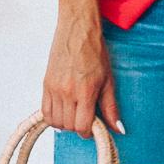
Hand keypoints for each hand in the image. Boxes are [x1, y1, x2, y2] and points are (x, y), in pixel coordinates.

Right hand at [42, 4, 122, 139]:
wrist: (78, 30)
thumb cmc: (95, 52)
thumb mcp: (108, 81)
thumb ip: (111, 108)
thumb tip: (118, 129)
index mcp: (85, 92)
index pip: (82, 126)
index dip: (88, 133)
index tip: (93, 128)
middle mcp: (67, 92)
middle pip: (69, 126)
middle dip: (78, 128)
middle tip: (85, 119)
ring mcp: (54, 88)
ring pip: (55, 121)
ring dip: (65, 124)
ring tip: (74, 114)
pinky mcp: (46, 84)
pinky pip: (44, 111)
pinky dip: (53, 117)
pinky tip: (62, 111)